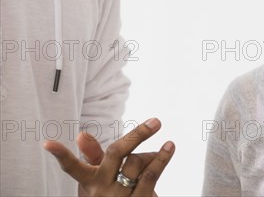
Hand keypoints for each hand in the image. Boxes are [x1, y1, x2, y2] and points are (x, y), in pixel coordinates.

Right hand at [44, 118, 174, 196]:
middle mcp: (103, 191)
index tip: (47, 143)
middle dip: (137, 135)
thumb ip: (96, 157)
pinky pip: (151, 175)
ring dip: (154, 153)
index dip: (60, 155)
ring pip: (138, 162)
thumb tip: (81, 134)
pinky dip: (162, 158)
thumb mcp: (104, 179)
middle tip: (156, 122)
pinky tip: (169, 147)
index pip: (73, 168)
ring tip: (167, 146)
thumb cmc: (115, 195)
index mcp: (91, 183)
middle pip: (116, 153)